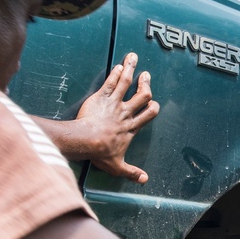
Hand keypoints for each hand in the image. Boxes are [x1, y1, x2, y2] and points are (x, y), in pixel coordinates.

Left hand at [59, 52, 158, 182]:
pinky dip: (116, 73)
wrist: (86, 141)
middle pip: (142, 95)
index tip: (154, 103)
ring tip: (134, 58)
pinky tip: (119, 65)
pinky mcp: (101, 97)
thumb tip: (144, 180)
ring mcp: (114, 103)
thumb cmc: (100, 153)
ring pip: (127, 83)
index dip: (152, 107)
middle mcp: (125, 113)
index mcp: (131, 128)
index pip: (148, 114)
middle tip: (147, 76)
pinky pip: (111, 82)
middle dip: (146, 84)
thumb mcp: (117, 166)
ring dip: (132, 69)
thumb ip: (131, 172)